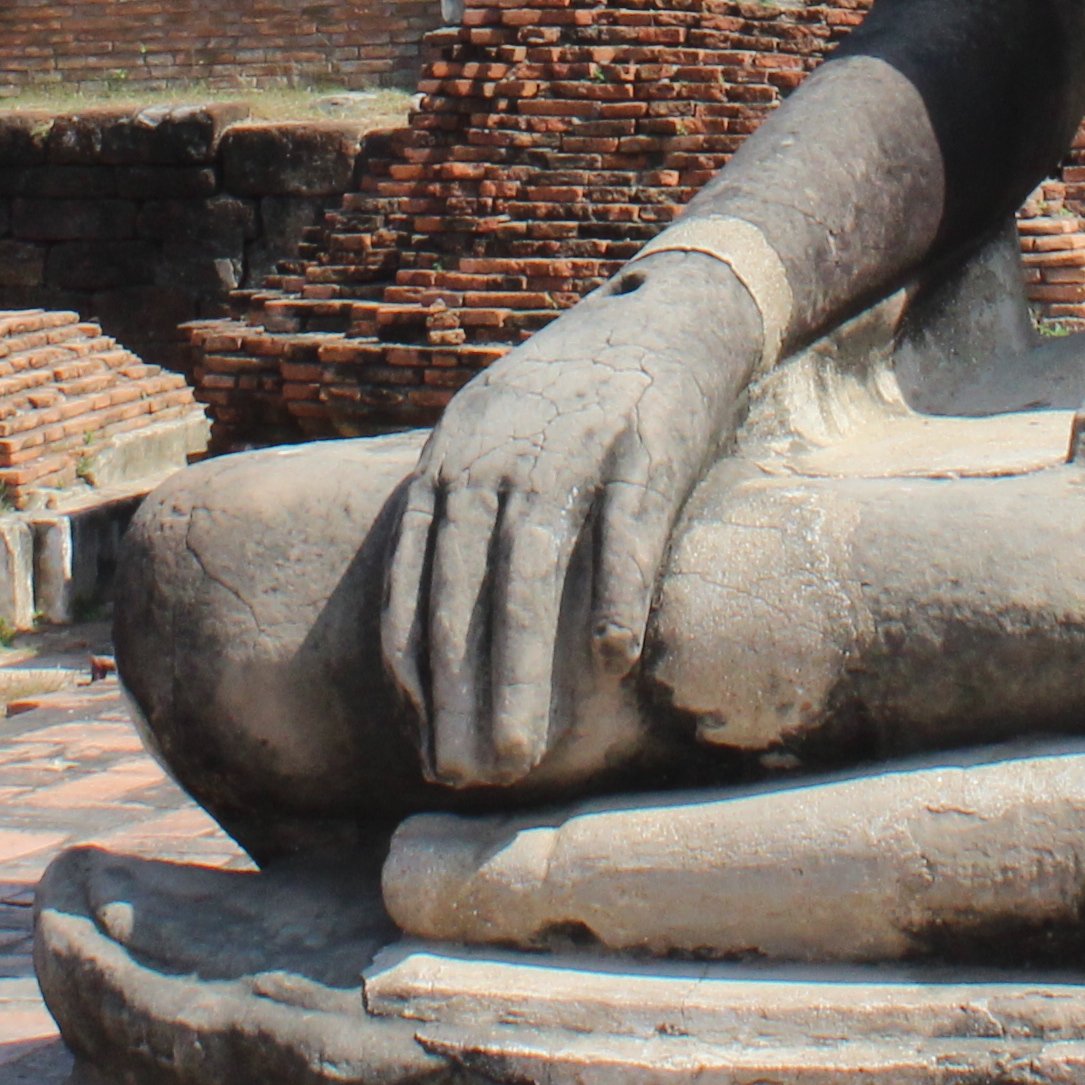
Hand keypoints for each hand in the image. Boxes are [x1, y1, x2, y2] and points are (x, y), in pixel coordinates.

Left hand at [381, 247, 771, 788]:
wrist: (671, 311)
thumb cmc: (576, 395)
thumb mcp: (493, 434)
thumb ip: (461, 512)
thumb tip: (432, 621)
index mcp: (453, 457)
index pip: (415, 572)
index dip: (413, 659)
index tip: (417, 737)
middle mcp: (499, 453)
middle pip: (468, 587)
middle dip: (459, 688)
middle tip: (461, 774)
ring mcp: (572, 448)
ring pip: (535, 573)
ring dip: (521, 668)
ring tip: (519, 752)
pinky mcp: (645, 444)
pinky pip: (626, 530)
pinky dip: (616, 593)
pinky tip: (612, 661)